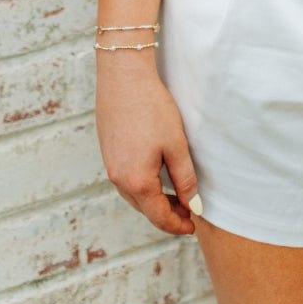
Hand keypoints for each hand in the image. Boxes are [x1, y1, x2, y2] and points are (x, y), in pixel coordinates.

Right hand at [96, 60, 202, 234]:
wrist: (123, 77)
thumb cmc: (151, 108)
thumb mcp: (175, 145)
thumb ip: (185, 179)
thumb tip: (194, 207)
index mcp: (136, 181)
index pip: (158, 216)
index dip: (177, 225)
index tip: (192, 227)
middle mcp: (119, 179)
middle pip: (145, 209)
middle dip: (167, 214)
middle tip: (189, 211)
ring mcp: (110, 166)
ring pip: (134, 196)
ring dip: (154, 200)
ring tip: (176, 194)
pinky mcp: (108, 152)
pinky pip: (126, 180)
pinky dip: (143, 185)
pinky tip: (156, 175)